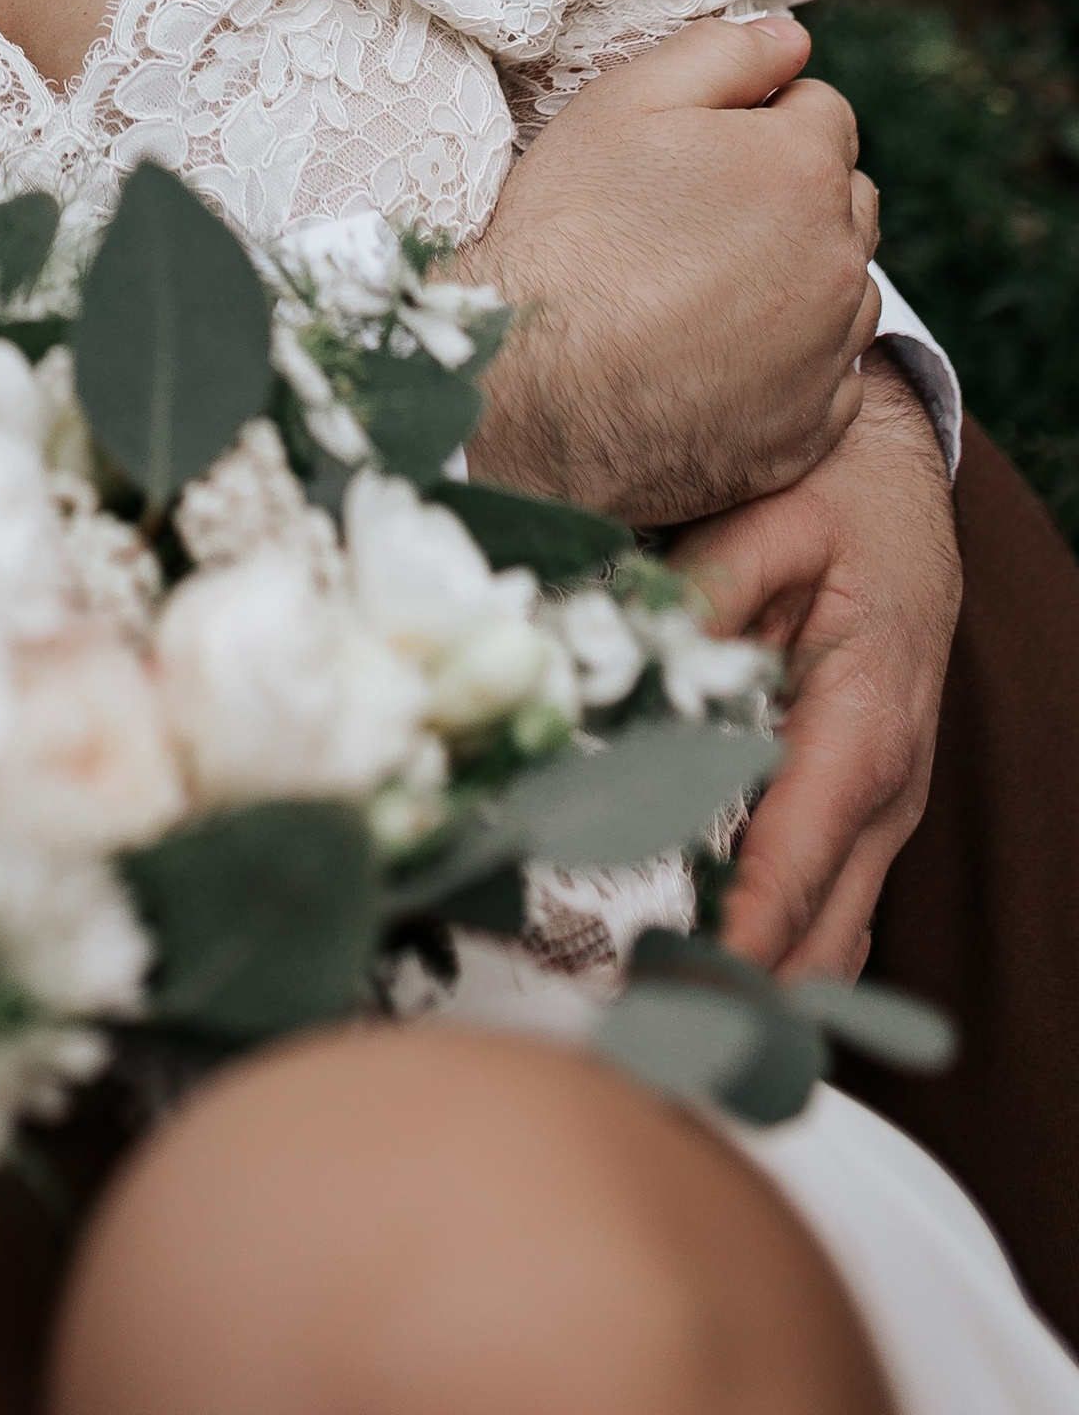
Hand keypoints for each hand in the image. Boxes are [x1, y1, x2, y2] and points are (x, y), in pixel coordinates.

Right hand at [467, 13, 880, 526]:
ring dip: (797, 276)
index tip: (699, 148)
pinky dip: (789, 361)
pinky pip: (827, 378)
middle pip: (845, 199)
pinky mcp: (812, 429)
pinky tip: (713, 356)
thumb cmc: (569, 230)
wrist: (530, 385)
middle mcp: (840, 260)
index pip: (822, 110)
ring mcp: (830, 352)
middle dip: (792, 194)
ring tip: (700, 289)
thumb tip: (793, 37)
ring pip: (843, 288)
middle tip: (697, 216)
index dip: (760, 117)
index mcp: (803, 168)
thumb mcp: (623, 103)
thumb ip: (721, 52)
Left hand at [672, 350, 959, 979]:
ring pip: (828, 943)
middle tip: (634, 1040)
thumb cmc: (837, 505)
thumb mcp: (771, 523)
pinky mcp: (859, 814)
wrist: (902, 495)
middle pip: (818, 935)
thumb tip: (633, 660)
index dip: (736, 939)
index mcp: (862, 728)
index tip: (674, 996)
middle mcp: (884, 792)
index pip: (794, 862)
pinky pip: (825, 913)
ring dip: (757, 997)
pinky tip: (701, 989)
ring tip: (654, 1037)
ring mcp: (880, 813)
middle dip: (737, 999)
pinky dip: (774, 960)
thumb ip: (705, 597)